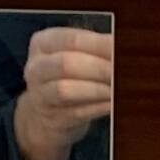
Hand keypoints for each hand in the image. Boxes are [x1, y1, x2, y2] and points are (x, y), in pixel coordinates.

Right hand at [14, 25, 114, 159]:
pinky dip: (97, 108)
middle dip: (99, 67)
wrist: (45, 116)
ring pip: (65, 90)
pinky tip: (112, 104)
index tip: (121, 48)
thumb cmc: (68, 78)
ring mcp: (40, 96)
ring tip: (117, 89)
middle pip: (66, 64)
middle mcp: (36, 68)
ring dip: (96, 89)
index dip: (100, 44)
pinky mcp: (52, 119)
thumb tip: (123, 45)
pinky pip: (75, 113)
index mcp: (43, 44)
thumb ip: (96, 48)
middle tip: (122, 71)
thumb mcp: (76, 56)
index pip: (72, 39)